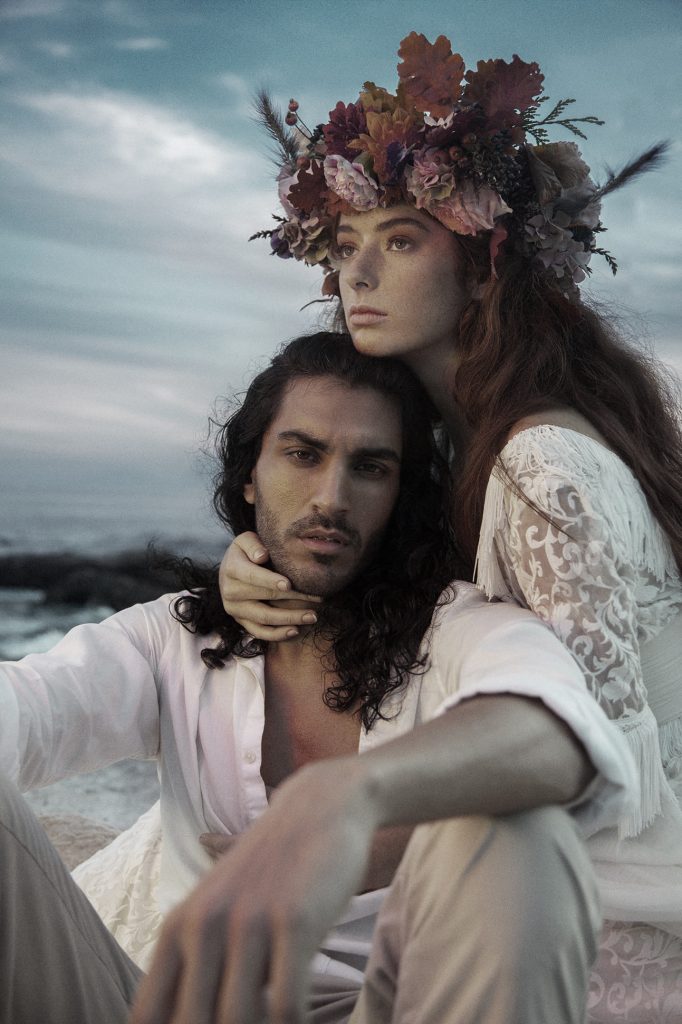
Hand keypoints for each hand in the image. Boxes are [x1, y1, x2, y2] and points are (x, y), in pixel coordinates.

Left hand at [130, 759, 377, 1023]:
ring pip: (238, 1022)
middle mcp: (204, 925)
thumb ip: (196, 963)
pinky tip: (301, 1023)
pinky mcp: (296, 922)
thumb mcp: (217, 907)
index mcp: (178, 927)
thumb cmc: (270, 870)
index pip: (148, 1015)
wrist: (320, 807)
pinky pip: (287, 1007)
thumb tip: (180, 1020)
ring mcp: (250, 923)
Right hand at [218, 532, 321, 640]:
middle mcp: (230, 592)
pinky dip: (277, 634)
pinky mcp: (241, 621)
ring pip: (264, 619)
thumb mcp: (245, 540)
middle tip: (318, 599)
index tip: (289, 584)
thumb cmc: (245, 551)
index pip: (252, 576)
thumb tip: (262, 556)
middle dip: (293, 599)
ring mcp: (235, 609)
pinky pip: (259, 632)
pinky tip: (296, 630)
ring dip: (289, 620)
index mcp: (231, 569)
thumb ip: (253, 544)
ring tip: (312, 617)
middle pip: (264, 598)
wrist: (230, 568)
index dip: (270, 580)